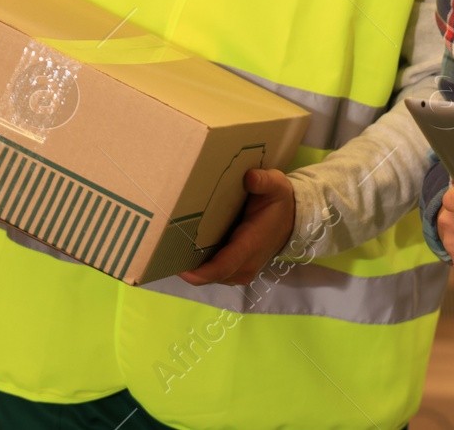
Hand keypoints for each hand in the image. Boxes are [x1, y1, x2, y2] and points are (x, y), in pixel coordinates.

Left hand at [178, 168, 295, 286]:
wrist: (292, 219)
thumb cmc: (278, 201)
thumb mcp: (276, 185)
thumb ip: (264, 181)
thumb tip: (249, 177)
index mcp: (251, 244)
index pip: (224, 265)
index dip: (201, 271)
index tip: (179, 267)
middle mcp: (245, 264)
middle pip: (211, 275)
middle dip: (188, 268)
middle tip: (162, 251)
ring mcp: (241, 270)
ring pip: (210, 276)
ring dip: (192, 268)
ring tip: (168, 250)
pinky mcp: (235, 270)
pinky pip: (213, 273)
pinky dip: (199, 267)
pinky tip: (183, 250)